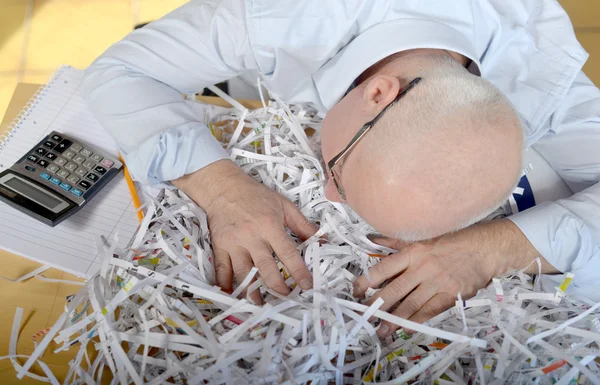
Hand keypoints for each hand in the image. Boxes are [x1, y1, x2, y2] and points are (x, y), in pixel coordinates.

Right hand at [172, 160, 316, 301]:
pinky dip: (225, 284)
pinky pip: (222, 269)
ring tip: (260, 305)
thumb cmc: (257, 196)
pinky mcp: (219, 247)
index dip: (298, 271)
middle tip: (287, 298)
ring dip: (252, 291)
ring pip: (243, 273)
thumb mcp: (284, 205)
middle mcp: (252, 237)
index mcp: (270, 226)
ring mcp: (234, 244)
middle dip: (277, 286)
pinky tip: (231, 295)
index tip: (307, 285)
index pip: (287, 253)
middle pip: (265, 267)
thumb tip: (323, 241)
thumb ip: (303, 225)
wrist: (224, 187)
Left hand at [353, 219, 545, 337]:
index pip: (384, 268)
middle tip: (364, 316)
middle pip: (395, 290)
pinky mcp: (451, 295)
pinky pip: (429, 311)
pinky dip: (416, 320)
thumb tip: (370, 238)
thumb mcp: (422, 236)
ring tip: (381, 330)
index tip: (356, 291)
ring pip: (411, 304)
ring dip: (394, 319)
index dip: (367, 280)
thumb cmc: (451, 240)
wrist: (486, 248)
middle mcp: (423, 267)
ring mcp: (437, 283)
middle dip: (377, 305)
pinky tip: (405, 328)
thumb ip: (395, 241)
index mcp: (413, 251)